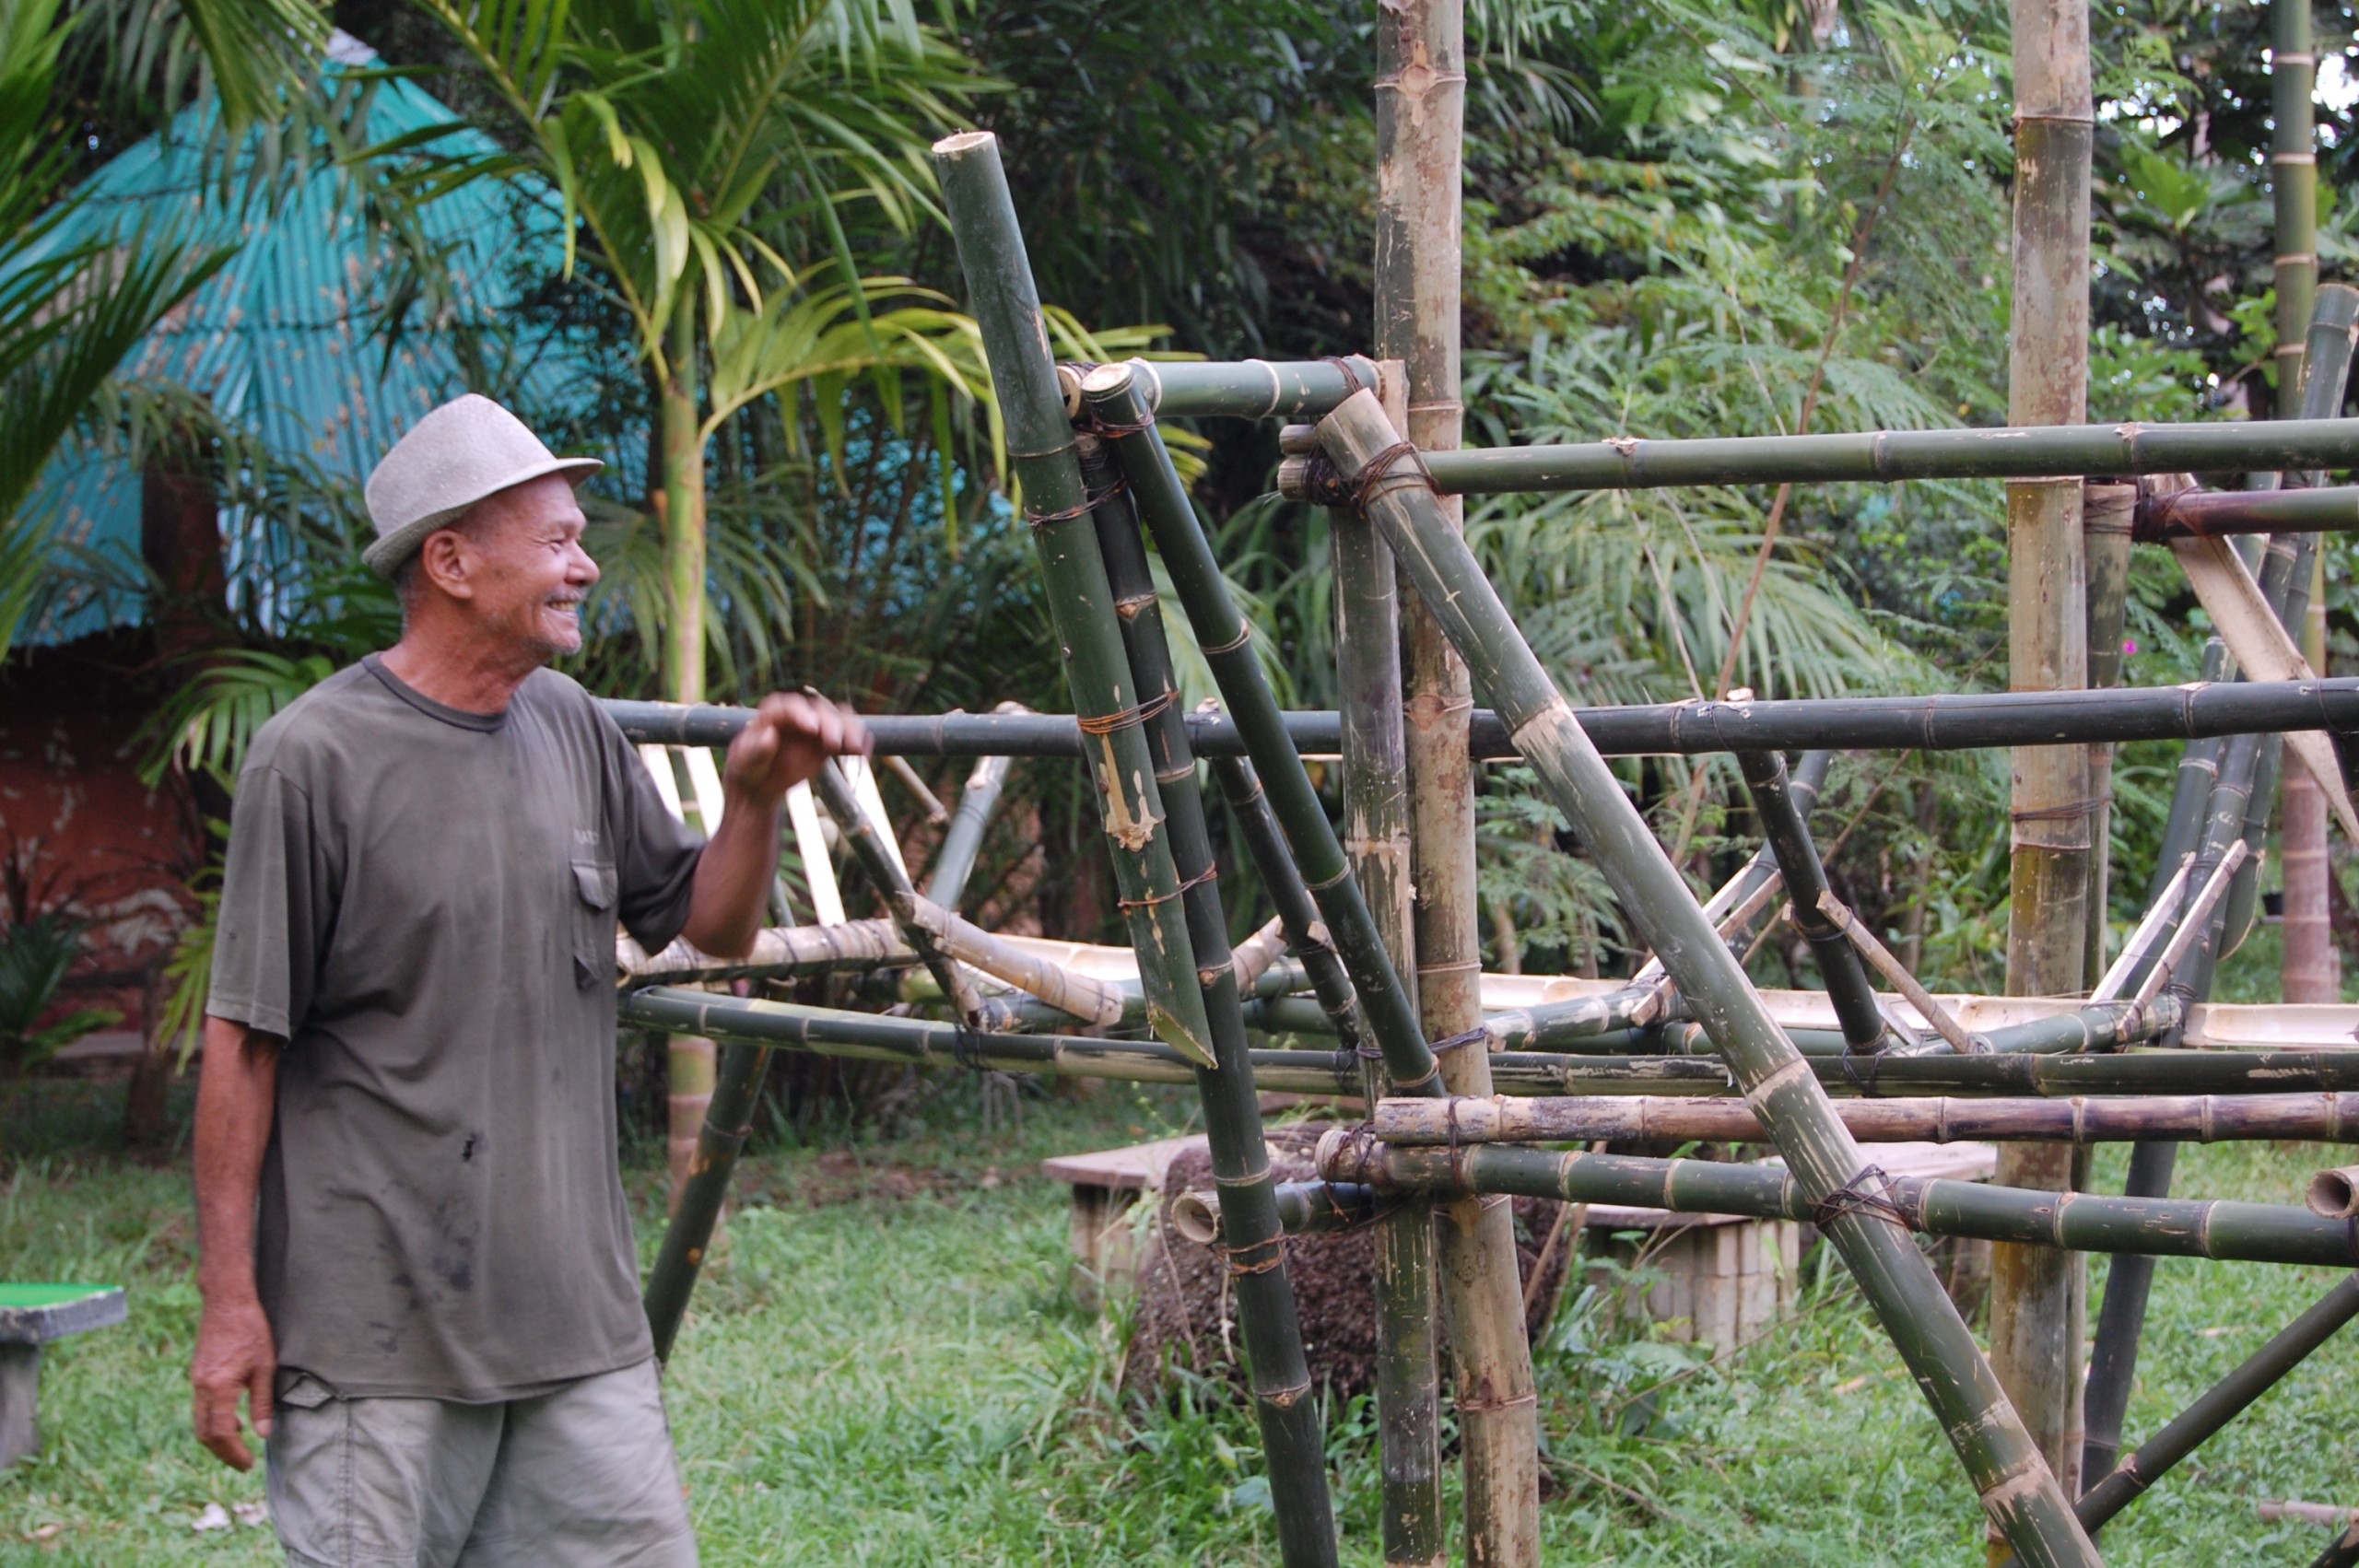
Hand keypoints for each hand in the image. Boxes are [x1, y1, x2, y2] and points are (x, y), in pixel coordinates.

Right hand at [191, 1295, 275, 1470]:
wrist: (227, 1303)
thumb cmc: (251, 1330)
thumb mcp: (265, 1366)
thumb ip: (262, 1402)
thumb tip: (263, 1434)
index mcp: (219, 1387)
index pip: (223, 1433)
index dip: (234, 1453)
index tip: (248, 1464)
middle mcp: (202, 1387)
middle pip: (206, 1433)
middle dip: (223, 1452)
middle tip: (242, 1463)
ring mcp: (196, 1381)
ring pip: (200, 1422)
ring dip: (217, 1438)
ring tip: (239, 1447)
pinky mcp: (197, 1375)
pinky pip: (202, 1407)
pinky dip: (214, 1421)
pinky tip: (234, 1420)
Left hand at [722, 693, 868, 807]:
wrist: (759, 783)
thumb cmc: (748, 767)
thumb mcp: (745, 760)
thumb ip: (757, 748)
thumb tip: (770, 735)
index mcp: (774, 712)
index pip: (790, 706)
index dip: (802, 714)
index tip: (812, 728)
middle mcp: (799, 715)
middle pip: (820, 710)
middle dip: (830, 723)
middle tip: (833, 743)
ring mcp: (816, 727)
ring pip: (839, 719)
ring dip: (850, 730)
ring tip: (855, 748)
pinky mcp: (828, 742)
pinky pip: (848, 735)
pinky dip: (858, 741)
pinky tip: (864, 751)